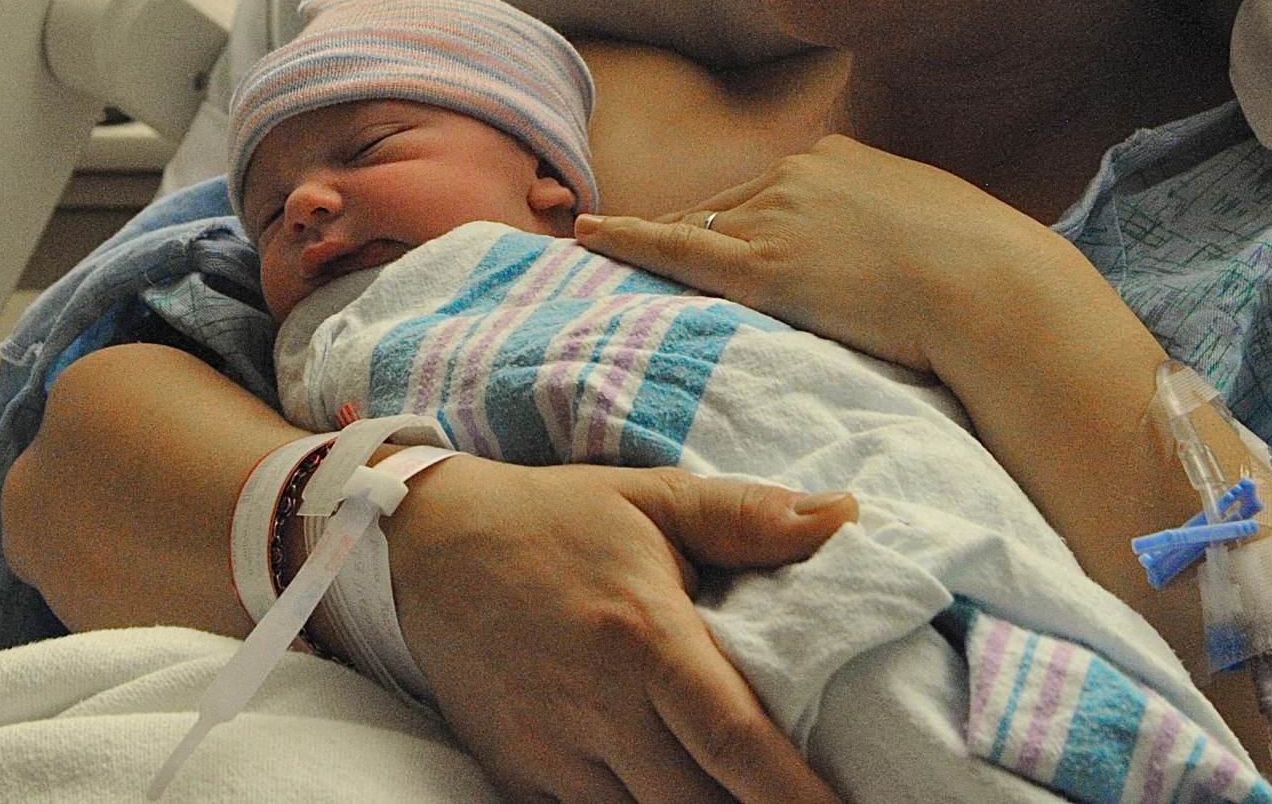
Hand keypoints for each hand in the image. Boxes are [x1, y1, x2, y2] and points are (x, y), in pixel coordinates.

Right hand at [383, 455, 856, 803]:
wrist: (425, 548)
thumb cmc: (553, 519)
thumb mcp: (651, 498)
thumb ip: (748, 515)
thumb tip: (846, 516)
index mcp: (642, 636)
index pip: (736, 739)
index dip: (796, 795)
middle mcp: (597, 707)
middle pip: (699, 803)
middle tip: (801, 795)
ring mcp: (554, 754)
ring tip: (731, 786)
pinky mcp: (520, 779)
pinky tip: (663, 782)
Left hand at [573, 134, 1100, 382]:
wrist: (995, 290)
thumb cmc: (985, 272)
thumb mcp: (935, 224)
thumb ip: (890, 226)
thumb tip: (890, 253)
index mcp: (840, 159)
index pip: (772, 194)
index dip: (745, 224)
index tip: (726, 241)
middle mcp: (800, 174)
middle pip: (728, 211)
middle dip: (700, 237)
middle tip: (658, 259)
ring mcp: (780, 216)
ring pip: (703, 232)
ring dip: (664, 249)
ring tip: (614, 255)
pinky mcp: (768, 267)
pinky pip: (680, 250)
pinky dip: (629, 240)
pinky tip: (588, 237)